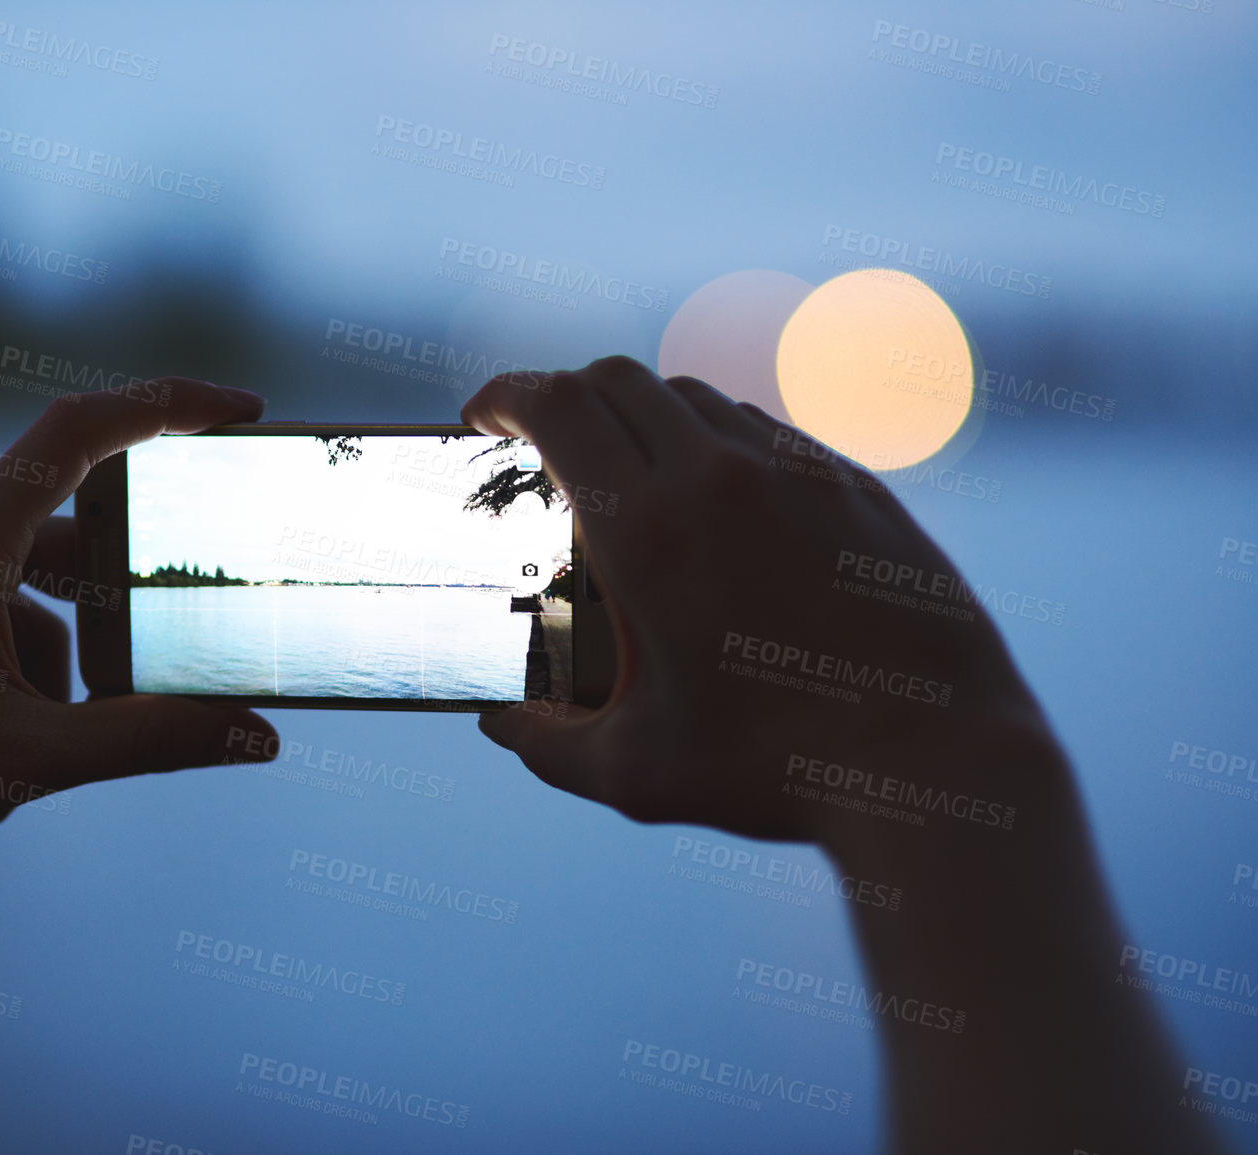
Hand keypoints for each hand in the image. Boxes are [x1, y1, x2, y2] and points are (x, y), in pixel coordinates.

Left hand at [0, 379, 280, 878]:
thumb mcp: (25, 762)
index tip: (239, 410)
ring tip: (30, 766)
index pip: (80, 431)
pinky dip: (2, 673)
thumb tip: (260, 741)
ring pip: (17, 595)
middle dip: (111, 619)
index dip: (169, 405)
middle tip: (153, 678)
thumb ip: (151, 741)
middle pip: (64, 542)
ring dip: (49, 674)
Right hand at [464, 356, 1059, 846]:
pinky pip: (763, 429)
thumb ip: (547, 745)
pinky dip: (715, 442)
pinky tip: (718, 502)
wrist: (937, 761)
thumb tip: (503, 724)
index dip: (504, 396)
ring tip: (629, 475)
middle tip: (541, 445)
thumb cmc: (778, 773)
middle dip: (561, 398)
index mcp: (646, 530)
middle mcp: (718, 476)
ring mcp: (796, 471)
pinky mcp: (854, 486)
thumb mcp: (636, 774)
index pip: (555, 405)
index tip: (482, 417)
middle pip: (614, 379)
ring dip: (641, 416)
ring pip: (692, 397)